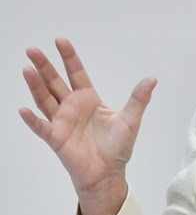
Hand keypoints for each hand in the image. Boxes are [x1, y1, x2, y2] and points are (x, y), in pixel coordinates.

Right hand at [20, 38, 156, 214]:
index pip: (76, 74)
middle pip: (55, 83)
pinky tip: (24, 110)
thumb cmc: (117, 147)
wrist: (109, 173)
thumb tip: (152, 79)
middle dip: (45, 67)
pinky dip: (33, 120)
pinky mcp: (56, 139)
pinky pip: (42, 127)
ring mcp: (62, 122)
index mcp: (89, 99)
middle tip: (33, 49)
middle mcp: (72, 107)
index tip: (60, 41)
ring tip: (27, 69)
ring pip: (45, 100)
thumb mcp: (131, 120)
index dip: (69, 58)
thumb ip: (138, 99)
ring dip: (35, 86)